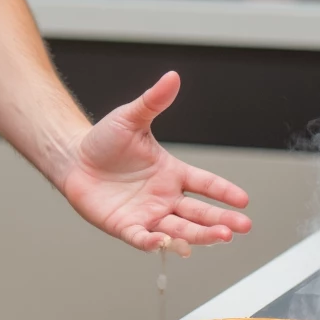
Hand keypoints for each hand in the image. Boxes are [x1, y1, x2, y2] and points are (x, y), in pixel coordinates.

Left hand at [61, 71, 250, 256]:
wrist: (74, 158)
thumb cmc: (104, 139)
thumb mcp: (131, 118)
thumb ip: (153, 101)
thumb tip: (172, 77)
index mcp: (171, 172)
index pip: (205, 183)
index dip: (224, 191)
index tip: (244, 200)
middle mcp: (164, 196)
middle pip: (199, 212)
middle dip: (221, 220)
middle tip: (242, 226)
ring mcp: (147, 214)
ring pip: (179, 229)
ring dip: (200, 235)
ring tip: (220, 237)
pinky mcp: (126, 226)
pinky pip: (143, 238)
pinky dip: (154, 243)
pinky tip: (165, 243)